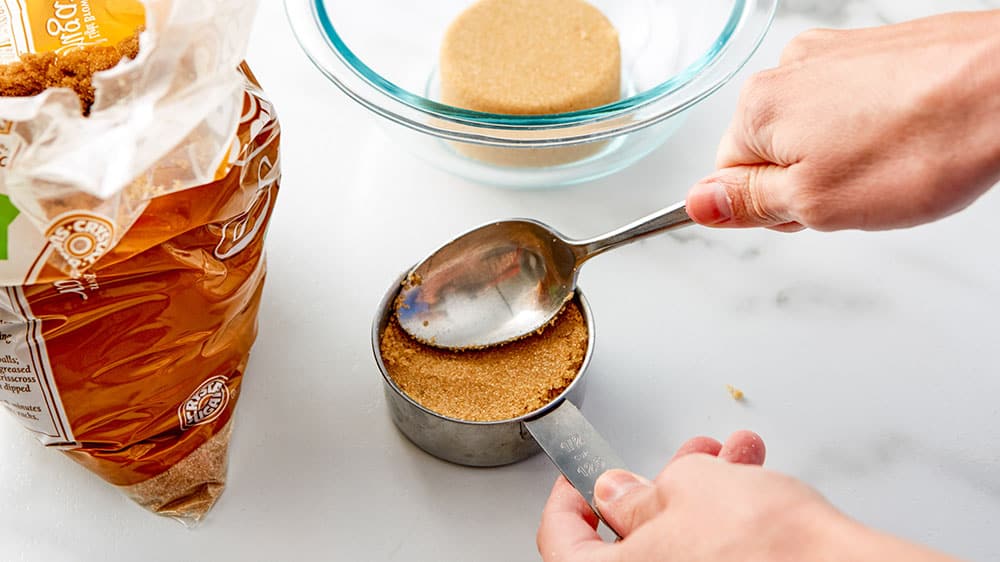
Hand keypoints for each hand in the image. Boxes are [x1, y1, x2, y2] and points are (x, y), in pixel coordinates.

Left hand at [537, 431, 961, 561]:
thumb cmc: (766, 543)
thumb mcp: (689, 487)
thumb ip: (638, 491)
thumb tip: (616, 494)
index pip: (561, 543)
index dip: (568, 502)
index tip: (582, 477)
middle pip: (630, 545)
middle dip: (659, 487)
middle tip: (676, 460)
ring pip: (682, 547)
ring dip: (704, 496)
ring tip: (733, 459)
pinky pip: (717, 559)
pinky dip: (728, 525)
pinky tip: (754, 486)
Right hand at [685, 10, 999, 231]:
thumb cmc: (925, 141)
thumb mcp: (816, 203)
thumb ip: (748, 205)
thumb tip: (699, 204)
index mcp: (760, 108)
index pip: (727, 176)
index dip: (771, 207)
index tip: (813, 210)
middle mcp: (789, 70)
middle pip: (771, 150)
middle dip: (808, 180)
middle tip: (857, 191)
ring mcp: (835, 55)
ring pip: (815, 130)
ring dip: (843, 157)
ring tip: (890, 164)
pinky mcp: (877, 50)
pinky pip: (853, 105)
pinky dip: (874, 129)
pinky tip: (907, 140)